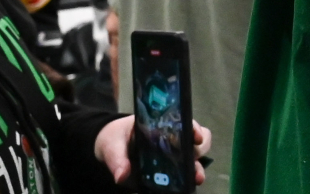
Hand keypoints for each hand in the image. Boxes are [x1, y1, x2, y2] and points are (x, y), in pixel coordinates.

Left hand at [95, 115, 211, 185]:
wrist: (110, 150)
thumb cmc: (115, 138)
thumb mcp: (112, 144)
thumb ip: (117, 159)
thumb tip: (121, 176)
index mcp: (162, 126)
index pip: (185, 123)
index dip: (194, 129)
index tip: (196, 138)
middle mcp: (173, 140)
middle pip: (198, 141)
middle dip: (199, 151)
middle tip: (194, 163)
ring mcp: (173, 156)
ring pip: (195, 159)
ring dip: (197, 169)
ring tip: (195, 178)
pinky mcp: (169, 172)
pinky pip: (183, 176)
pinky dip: (185, 182)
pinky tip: (182, 187)